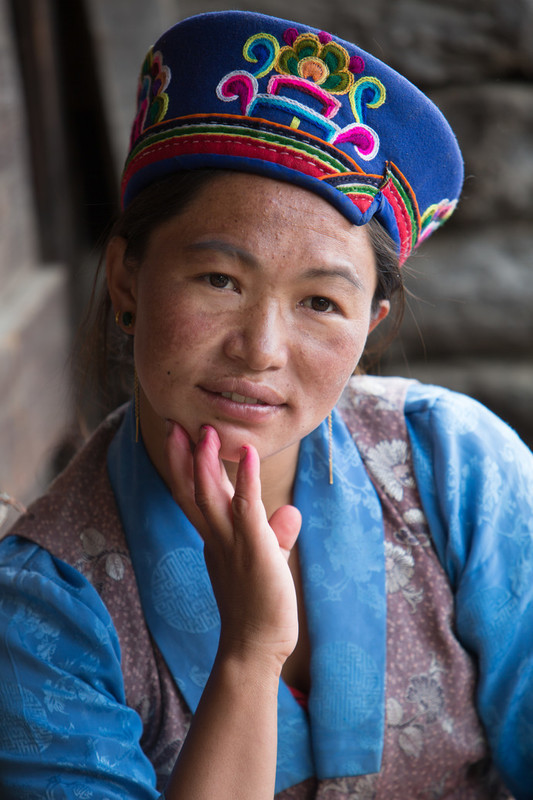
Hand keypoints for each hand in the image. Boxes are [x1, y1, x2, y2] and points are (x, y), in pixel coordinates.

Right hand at [164, 423, 301, 669]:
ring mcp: (232, 543)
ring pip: (209, 496)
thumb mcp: (269, 562)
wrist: (256, 649)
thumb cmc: (261, 608)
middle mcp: (216, 537)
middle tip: (173, 423)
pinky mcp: (254, 549)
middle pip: (190, 490)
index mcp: (215, 539)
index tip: (181, 437)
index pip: (196, 495)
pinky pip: (247, 508)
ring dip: (205, 462)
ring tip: (205, 430)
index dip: (187, 466)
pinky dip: (246, 479)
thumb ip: (276, 535)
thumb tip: (292, 513)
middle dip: (181, 456)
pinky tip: (248, 454)